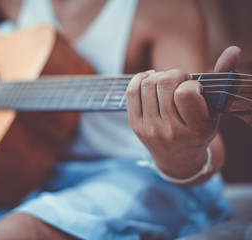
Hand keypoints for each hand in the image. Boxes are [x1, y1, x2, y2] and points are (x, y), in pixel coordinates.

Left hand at [126, 46, 240, 179]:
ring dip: (159, 76)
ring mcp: (150, 129)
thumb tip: (233, 49)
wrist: (177, 159)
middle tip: (180, 80)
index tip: (194, 87)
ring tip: (167, 82)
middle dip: (174, 74)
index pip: (185, 93)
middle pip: (164, 84)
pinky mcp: (135, 125)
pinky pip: (131, 92)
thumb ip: (222, 79)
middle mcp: (170, 131)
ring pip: (147, 84)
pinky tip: (150, 79)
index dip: (190, 83)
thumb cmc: (198, 130)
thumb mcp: (214, 110)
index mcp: (196, 129)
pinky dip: (140, 79)